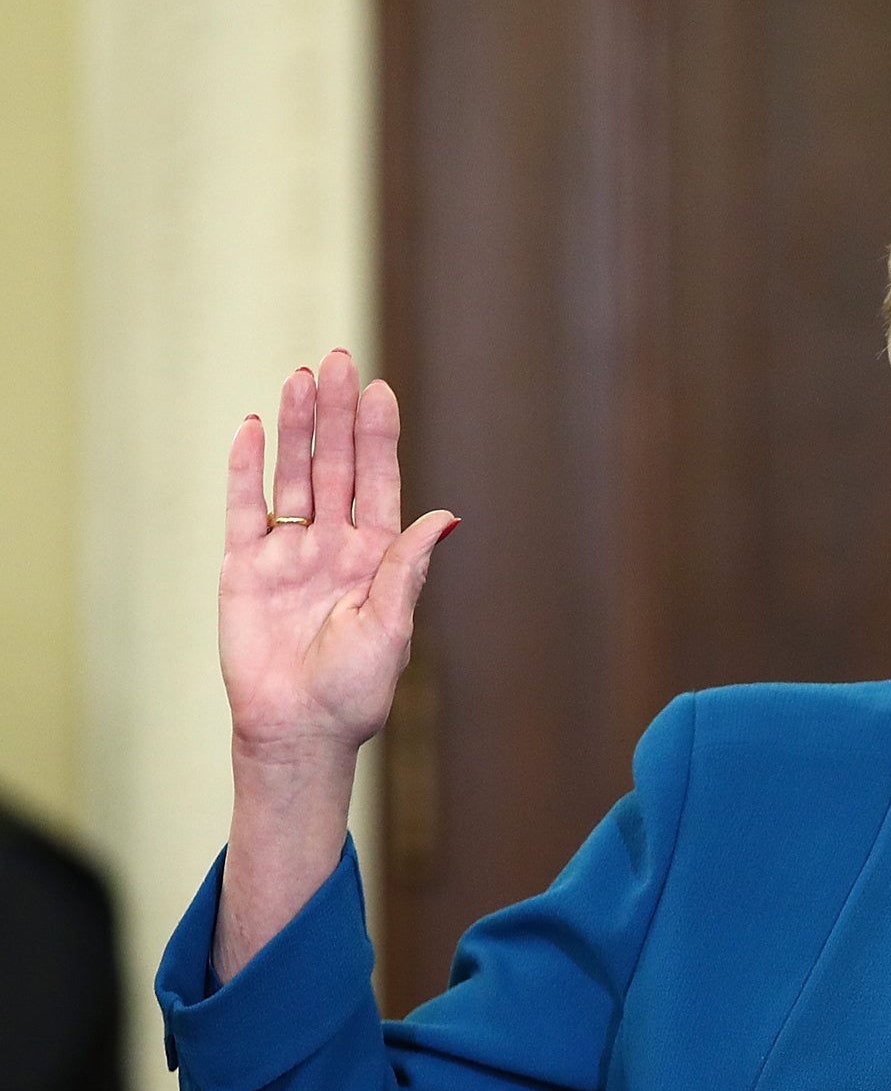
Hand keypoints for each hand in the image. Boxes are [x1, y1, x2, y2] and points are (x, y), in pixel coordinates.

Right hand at [220, 350, 456, 765]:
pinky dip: (246, 469)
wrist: (299, 730)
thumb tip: (446, 517)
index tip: (379, 389)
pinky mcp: (244, 568)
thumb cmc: (355, 690)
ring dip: (296, 428)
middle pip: (333, 466)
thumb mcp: (392, 628)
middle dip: (336, 415)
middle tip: (339, 360)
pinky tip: (253, 427)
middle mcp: (333, 546)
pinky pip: (244, 509)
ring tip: (300, 379)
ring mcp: (287, 553)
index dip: (377, 437)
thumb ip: (408, 568)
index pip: (377, 483)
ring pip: (292, 477)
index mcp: (375, 557)